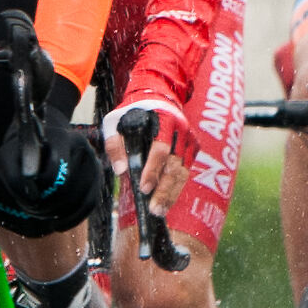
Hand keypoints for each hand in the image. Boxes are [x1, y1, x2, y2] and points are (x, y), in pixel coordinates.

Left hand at [0, 98, 104, 229]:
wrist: (38, 143)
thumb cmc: (20, 152)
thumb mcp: (7, 159)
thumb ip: (14, 178)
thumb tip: (32, 199)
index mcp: (61, 139)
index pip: (54, 173)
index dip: (40, 192)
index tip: (28, 199)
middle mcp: (83, 149)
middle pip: (68, 190)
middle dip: (48, 206)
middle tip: (33, 210)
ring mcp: (93, 164)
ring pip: (82, 200)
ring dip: (59, 215)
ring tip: (43, 216)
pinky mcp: (96, 180)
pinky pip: (90, 205)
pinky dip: (74, 219)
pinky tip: (59, 225)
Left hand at [102, 98, 196, 214]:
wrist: (158, 97)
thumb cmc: (133, 111)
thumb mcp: (115, 121)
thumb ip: (114, 144)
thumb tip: (120, 170)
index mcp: (164, 119)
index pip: (161, 149)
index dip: (153, 170)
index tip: (144, 188)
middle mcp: (181, 130)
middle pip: (175, 165)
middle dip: (165, 190)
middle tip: (154, 209)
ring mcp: (190, 139)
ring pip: (184, 172)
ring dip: (172, 193)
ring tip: (160, 210)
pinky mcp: (193, 148)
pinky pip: (186, 171)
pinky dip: (177, 187)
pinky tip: (167, 200)